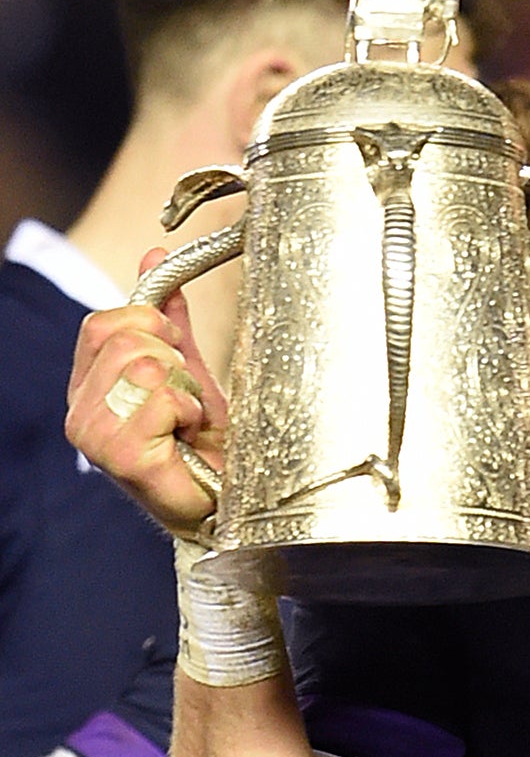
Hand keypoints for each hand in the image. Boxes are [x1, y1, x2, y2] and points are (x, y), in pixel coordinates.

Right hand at [65, 249, 226, 535]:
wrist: (224, 499)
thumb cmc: (203, 444)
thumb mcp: (187, 370)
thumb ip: (168, 320)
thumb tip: (154, 256)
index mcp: (87, 386)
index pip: (103, 323)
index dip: (149, 326)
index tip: (174, 354)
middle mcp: (80, 411)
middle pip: (128, 340)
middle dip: (173, 361)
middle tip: (185, 398)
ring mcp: (95, 435)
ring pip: (146, 366)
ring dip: (184, 390)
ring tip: (187, 420)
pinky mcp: (121, 455)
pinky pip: (162, 398)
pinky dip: (188, 412)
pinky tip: (186, 437)